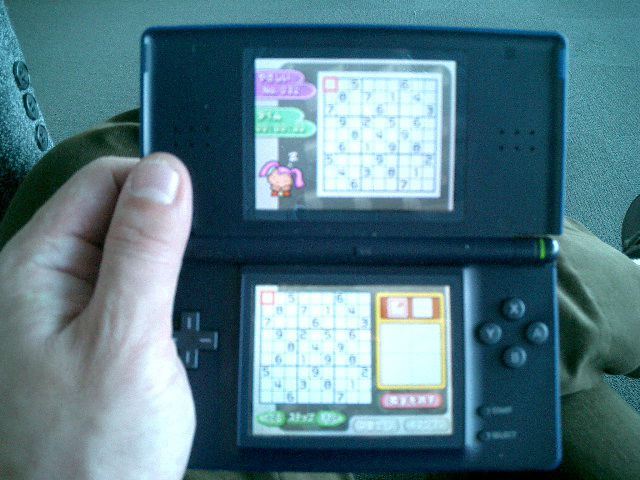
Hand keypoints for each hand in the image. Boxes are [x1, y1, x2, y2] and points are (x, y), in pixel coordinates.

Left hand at [0, 154, 194, 479]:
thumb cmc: (89, 451)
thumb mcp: (126, 338)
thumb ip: (145, 250)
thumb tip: (167, 174)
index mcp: (36, 267)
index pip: (102, 181)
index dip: (157, 183)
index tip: (198, 211)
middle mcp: (48, 282)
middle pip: (118, 213)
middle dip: (168, 228)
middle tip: (193, 271)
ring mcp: (73, 310)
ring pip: (135, 252)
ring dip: (172, 264)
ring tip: (186, 305)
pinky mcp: (99, 335)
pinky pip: (139, 289)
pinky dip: (168, 294)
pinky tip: (178, 323)